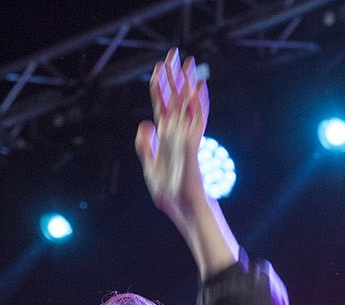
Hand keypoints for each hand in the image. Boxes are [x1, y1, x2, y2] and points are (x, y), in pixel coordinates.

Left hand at [136, 49, 209, 220]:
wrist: (184, 210)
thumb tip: (144, 125)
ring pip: (188, 104)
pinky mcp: (193, 146)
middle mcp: (176, 133)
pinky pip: (197, 120)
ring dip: (189, 82)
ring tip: (190, 62)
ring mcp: (186, 138)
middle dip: (175, 76)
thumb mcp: (150, 169)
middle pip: (175, 98)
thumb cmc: (170, 195)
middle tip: (175, 54)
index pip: (162, 105)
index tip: (159, 67)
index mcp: (165, 137)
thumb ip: (145, 146)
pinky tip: (200, 88)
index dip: (160, 86)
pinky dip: (199, 104)